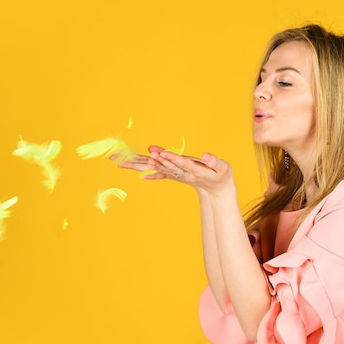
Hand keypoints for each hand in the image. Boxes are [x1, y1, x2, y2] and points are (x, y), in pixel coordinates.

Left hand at [118, 145, 234, 194]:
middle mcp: (180, 173)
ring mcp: (175, 174)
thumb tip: (205, 155)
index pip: (177, 163)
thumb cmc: (222, 176)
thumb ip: (214, 161)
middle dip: (141, 162)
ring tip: (121, 162)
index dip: (167, 158)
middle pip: (159, 166)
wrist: (217, 191)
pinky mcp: (174, 174)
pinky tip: (136, 172)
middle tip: (121, 160)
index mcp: (192, 170)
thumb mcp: (223, 168)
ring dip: (139, 165)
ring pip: (155, 168)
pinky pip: (158, 173)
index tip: (156, 153)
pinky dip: (148, 171)